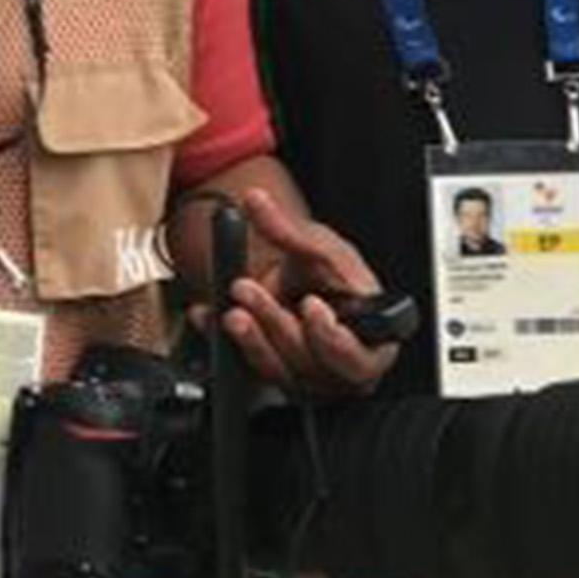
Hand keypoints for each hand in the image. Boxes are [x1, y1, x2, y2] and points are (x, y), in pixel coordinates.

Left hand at [193, 187, 398, 395]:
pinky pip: (248, 368)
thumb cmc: (331, 275)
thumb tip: (254, 198)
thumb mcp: (316, 247)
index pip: (356, 357)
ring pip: (276, 371)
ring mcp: (307, 379)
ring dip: (249, 338)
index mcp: (370, 347)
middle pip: (308, 362)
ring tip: (228, 308)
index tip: (310, 304)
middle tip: (246, 289)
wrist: (307, 289)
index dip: (331, 336)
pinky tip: (208, 317)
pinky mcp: (275, 377)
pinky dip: (226, 341)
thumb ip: (288, 229)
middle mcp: (339, 372)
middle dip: (274, 324)